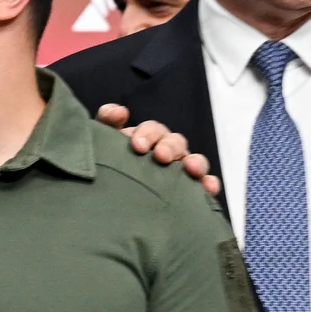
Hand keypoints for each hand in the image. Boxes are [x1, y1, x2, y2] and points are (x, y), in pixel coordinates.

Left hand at [95, 103, 220, 195]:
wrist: (111, 199)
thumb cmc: (108, 164)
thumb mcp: (102, 143)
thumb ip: (107, 122)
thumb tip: (121, 112)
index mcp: (146, 139)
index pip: (151, 129)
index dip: (147, 133)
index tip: (137, 145)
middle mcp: (165, 151)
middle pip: (174, 142)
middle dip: (169, 146)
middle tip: (161, 156)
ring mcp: (179, 169)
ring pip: (193, 160)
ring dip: (195, 161)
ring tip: (191, 168)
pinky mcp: (190, 189)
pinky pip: (205, 184)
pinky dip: (209, 183)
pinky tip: (208, 187)